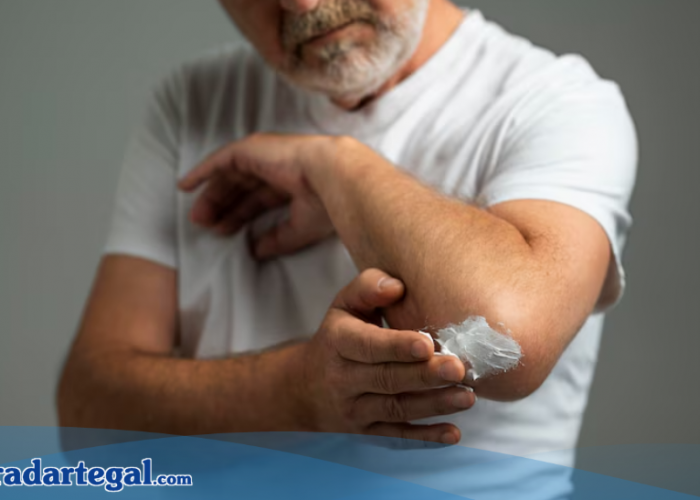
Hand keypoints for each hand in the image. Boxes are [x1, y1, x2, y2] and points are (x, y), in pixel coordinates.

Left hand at [178, 133, 335, 259]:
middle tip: (204, 226)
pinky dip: (202, 172)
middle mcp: (277, 167)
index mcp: (292, 183)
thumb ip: (277, 239)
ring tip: (196, 216)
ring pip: (228, 176)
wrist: (333, 177)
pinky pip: (220, 160)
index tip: (223, 232)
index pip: (259, 199)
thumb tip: (256, 251)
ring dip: (211, 195)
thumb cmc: (327, 203)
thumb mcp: (300, 228)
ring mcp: (263, 155)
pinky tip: (185, 186)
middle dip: (223, 207)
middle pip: (241, 188)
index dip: (240, 216)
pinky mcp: (251, 149)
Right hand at [291, 269, 473, 444]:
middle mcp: (343, 378)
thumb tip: (397, 286)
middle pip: (386, 379)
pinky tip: (453, 434)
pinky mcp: (367, 431)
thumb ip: (368, 287)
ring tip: (466, 396)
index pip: (367, 346)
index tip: (427, 344)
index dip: (396, 346)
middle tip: (458, 368)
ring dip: (433, 405)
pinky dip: (425, 438)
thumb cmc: (337, 336)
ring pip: (396, 409)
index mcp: (338, 342)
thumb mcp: (344, 305)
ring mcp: (355, 408)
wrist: (305, 387)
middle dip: (424, 376)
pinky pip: (397, 436)